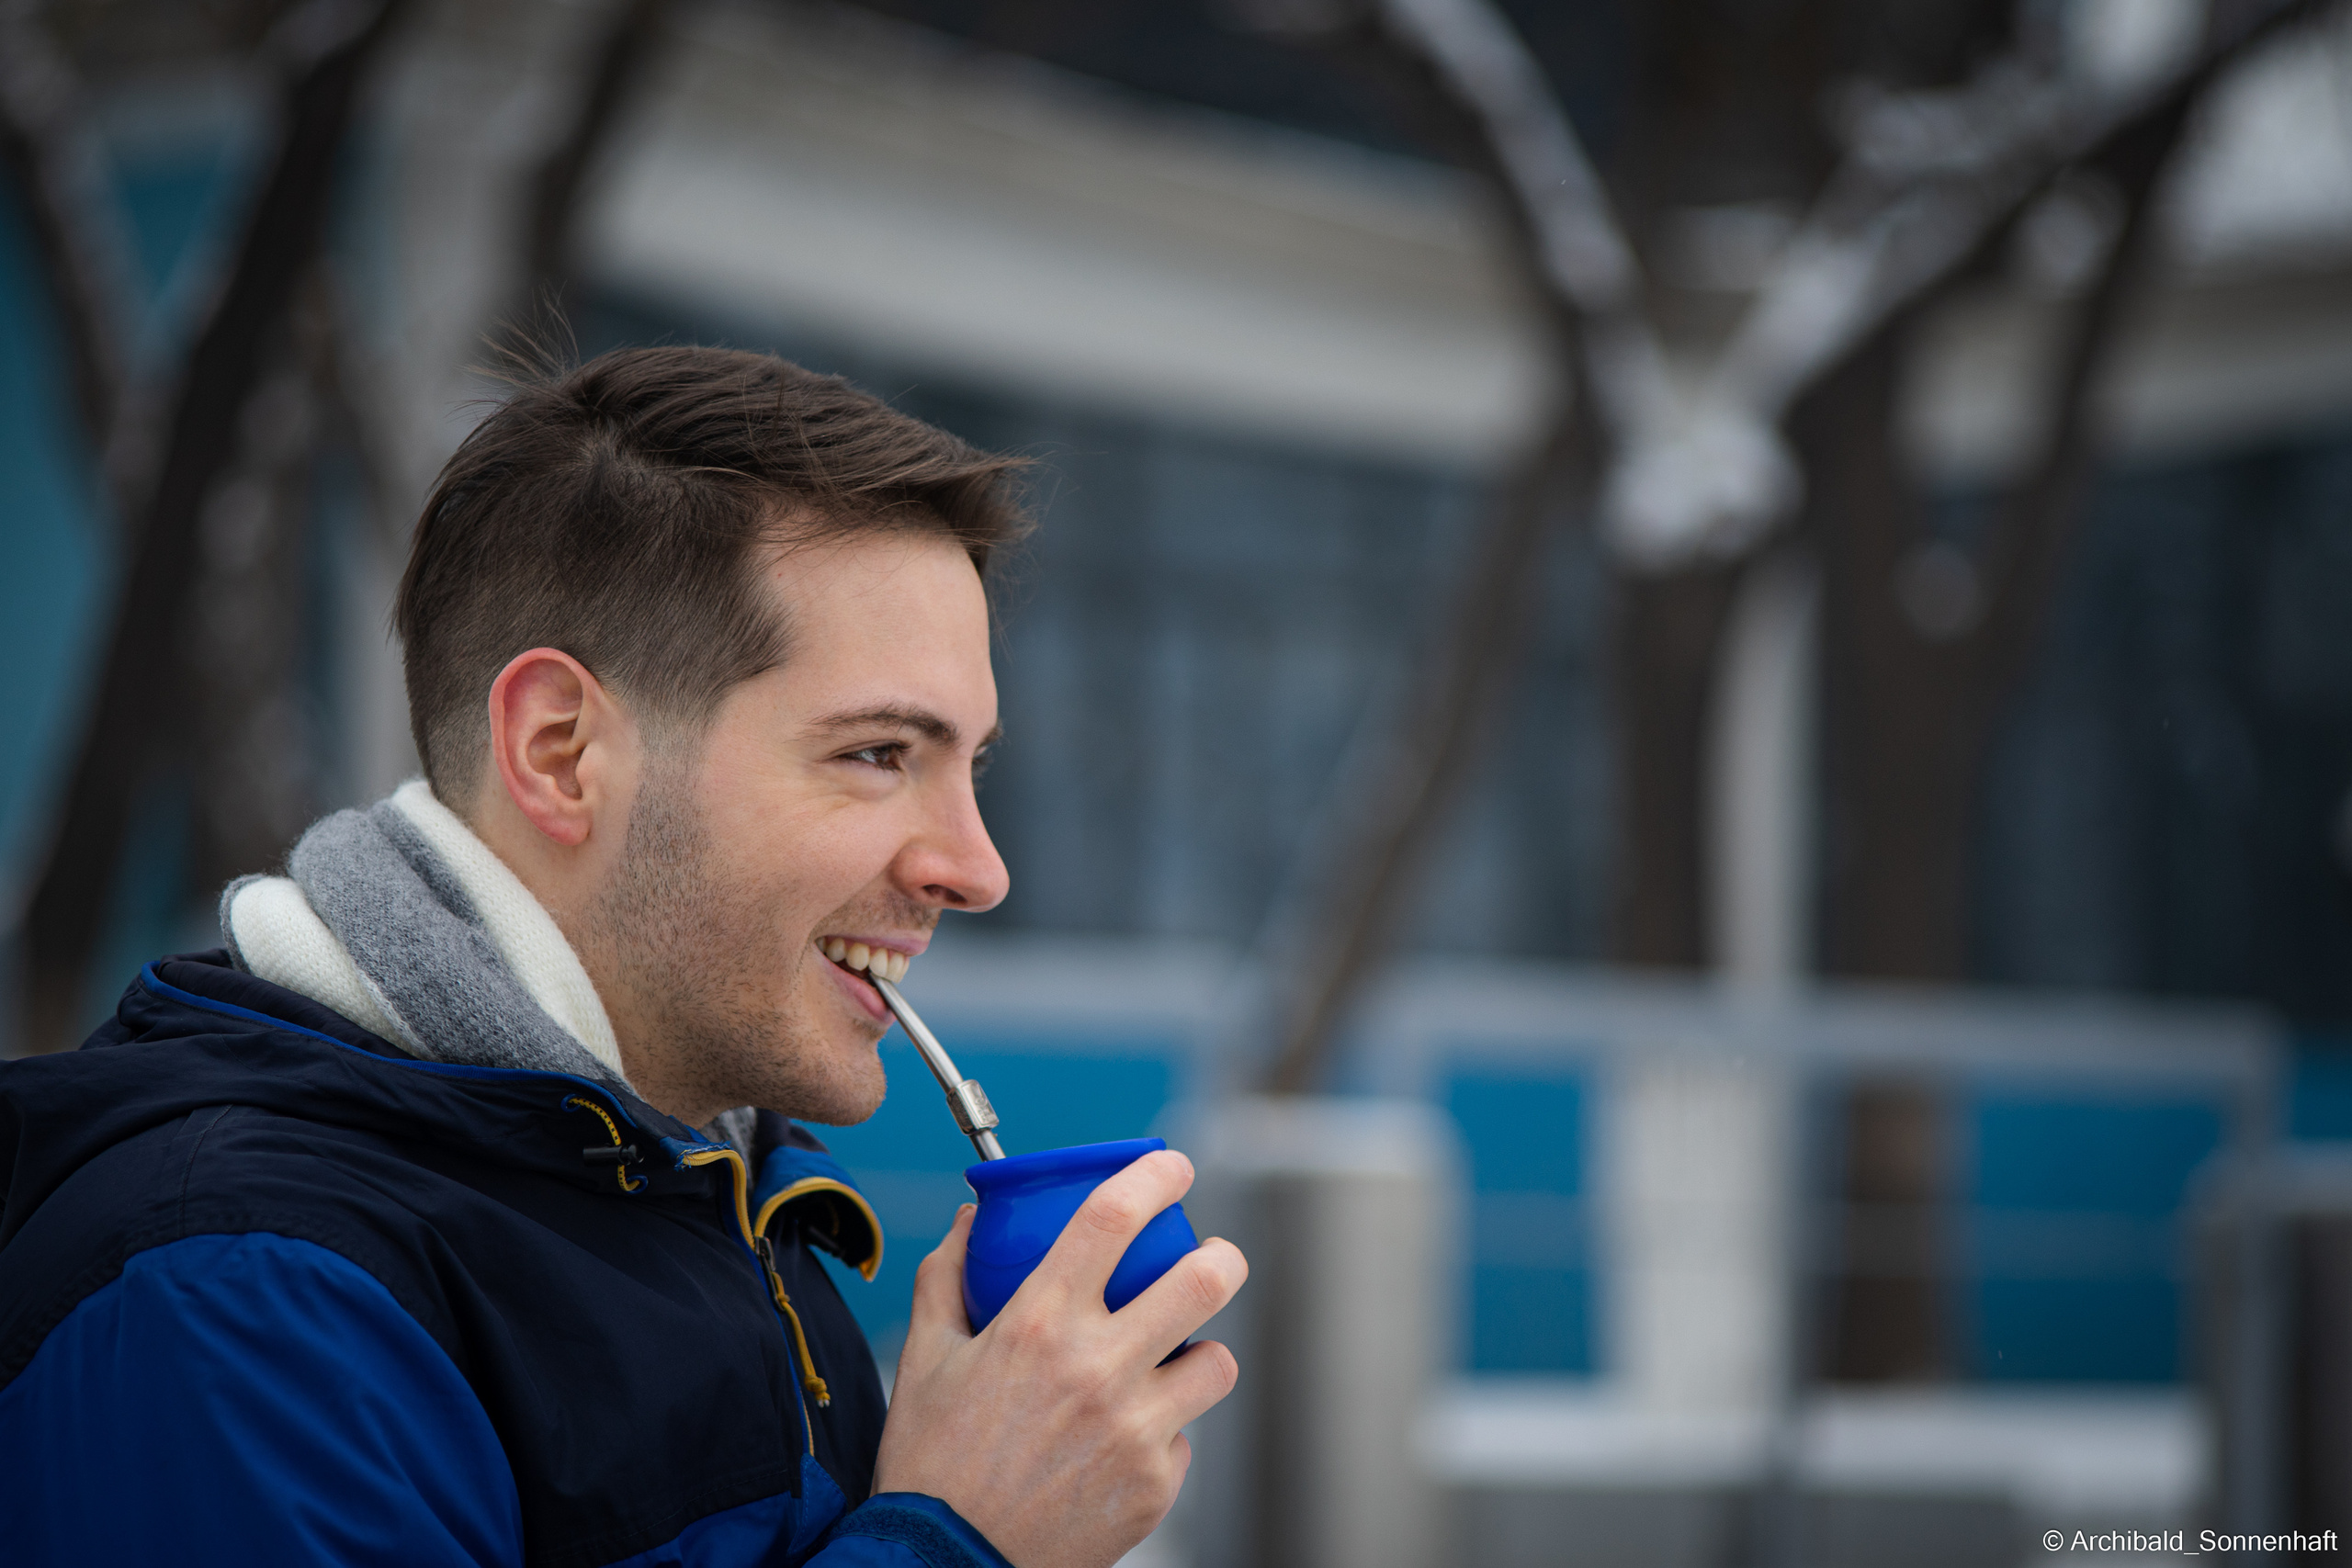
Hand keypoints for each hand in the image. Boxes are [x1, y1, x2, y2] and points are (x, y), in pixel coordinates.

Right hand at [872, 1149, 1246, 1567]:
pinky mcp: (1154, 1486)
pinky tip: (1121, 1441)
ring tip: (1171, 1358)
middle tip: (1211, 1257)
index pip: (1113, 1217)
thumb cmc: (931, 1466)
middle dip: (1221, 1255)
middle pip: (1204, 1280)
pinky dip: (1162, 1432)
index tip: (1173, 1167)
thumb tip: (969, 1221)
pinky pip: (1184, 1438)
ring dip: (1199, 1352)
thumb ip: (946, 1277)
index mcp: (1039, 1325)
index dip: (1156, 1176)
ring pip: (1218, 1362)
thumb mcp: (922, 1359)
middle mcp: (1097, 1371)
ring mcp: (1135, 1431)